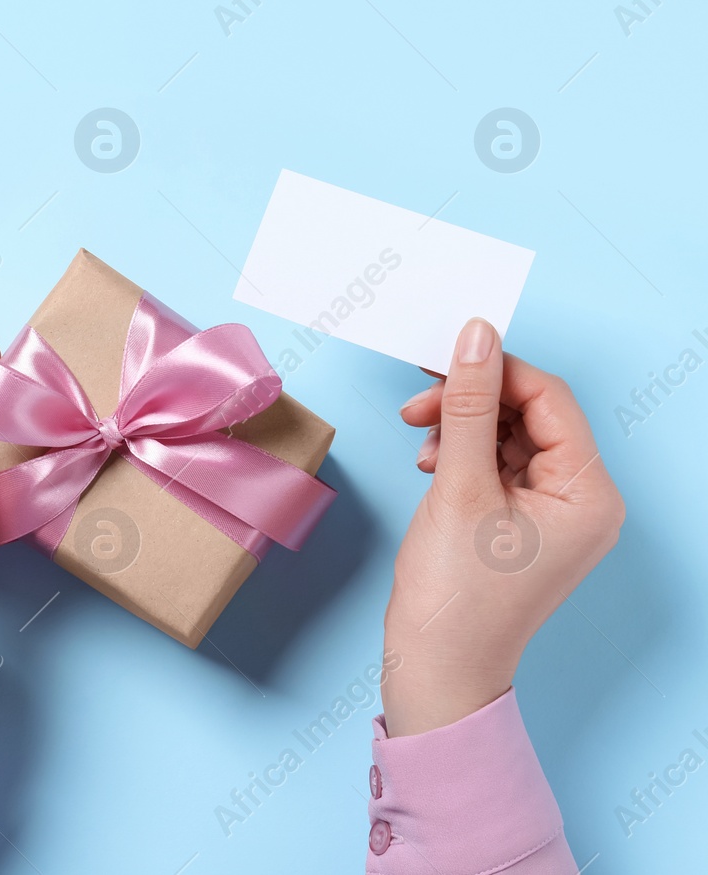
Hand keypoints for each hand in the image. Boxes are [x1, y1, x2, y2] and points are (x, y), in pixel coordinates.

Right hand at [382, 318, 624, 736]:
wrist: (437, 671)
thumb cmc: (456, 596)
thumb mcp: (458, 486)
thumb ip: (466, 405)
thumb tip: (476, 336)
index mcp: (590, 493)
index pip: (549, 398)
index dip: (494, 370)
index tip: (440, 357)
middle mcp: (585, 502)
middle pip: (532, 414)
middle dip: (472, 401)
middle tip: (417, 403)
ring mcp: (556, 516)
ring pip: (511, 437)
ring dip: (462, 428)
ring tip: (422, 445)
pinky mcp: (524, 525)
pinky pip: (500, 466)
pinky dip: (463, 456)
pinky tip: (433, 466)